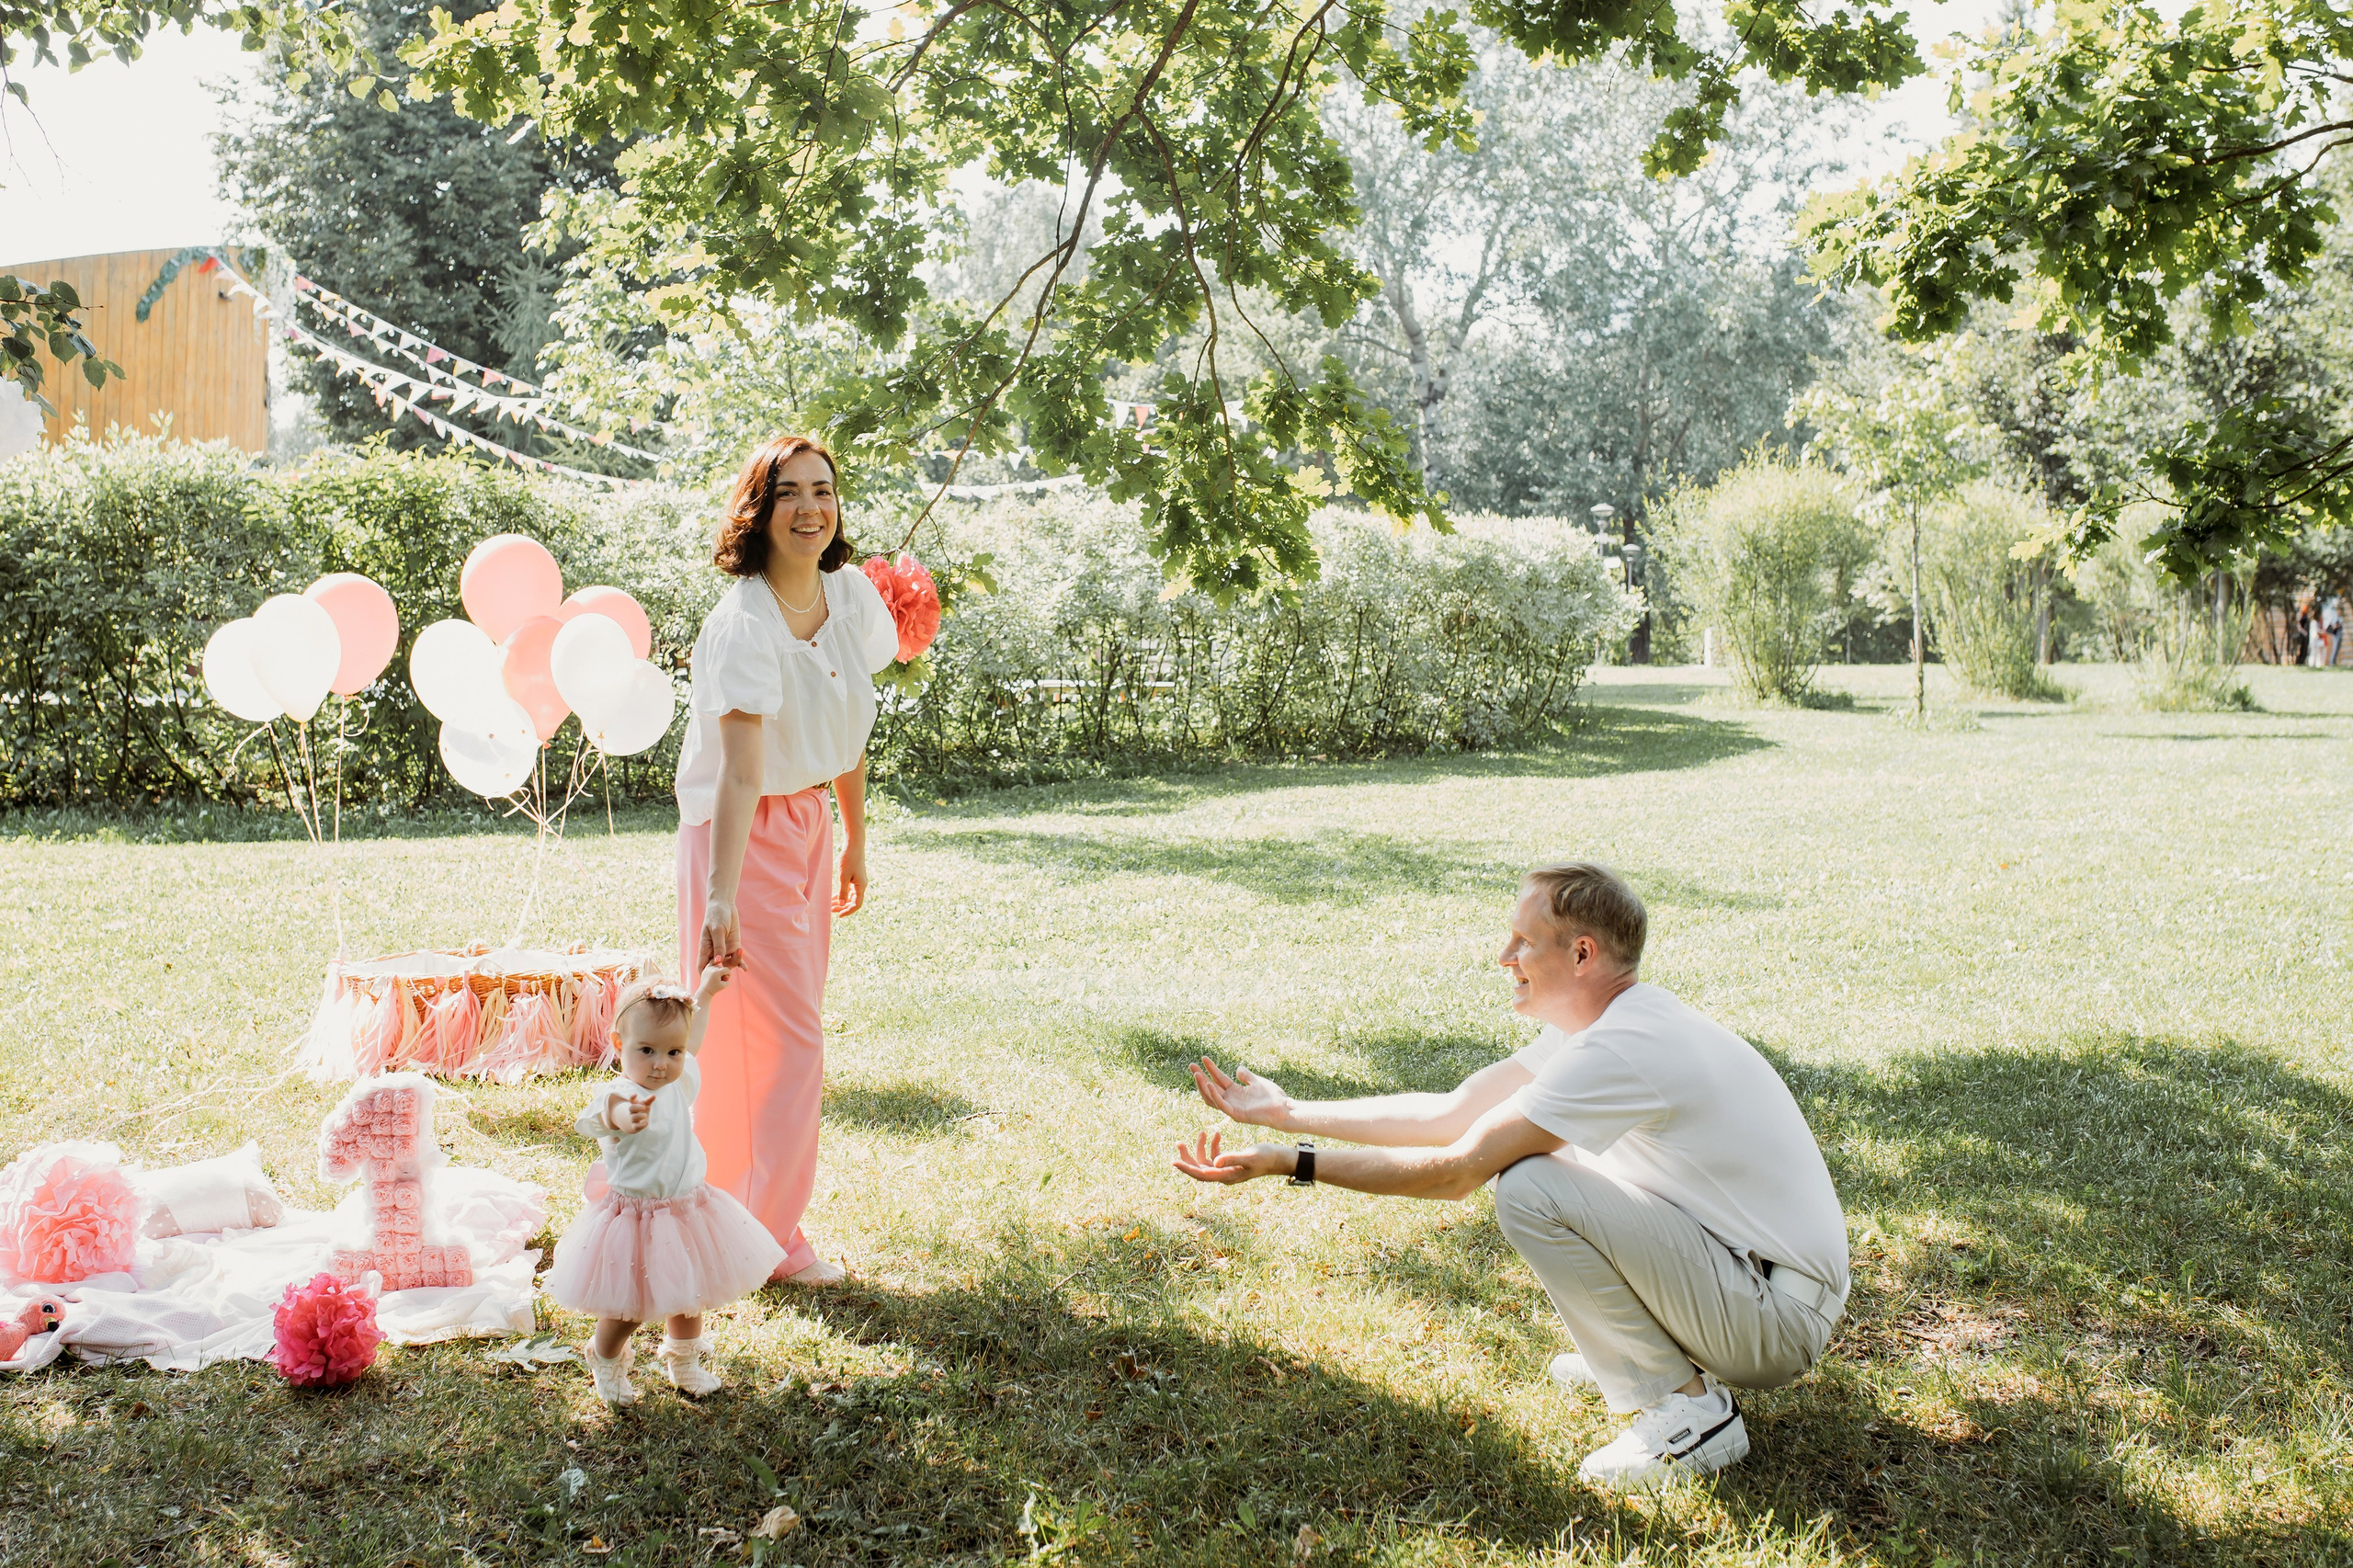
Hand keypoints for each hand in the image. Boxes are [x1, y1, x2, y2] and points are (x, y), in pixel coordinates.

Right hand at [614, 1093, 652, 1133]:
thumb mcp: (646, 1104)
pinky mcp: (635, 1126)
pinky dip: (642, 1124)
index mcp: (635, 1105)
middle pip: (631, 1108)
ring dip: (640, 1116)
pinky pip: (636, 1126)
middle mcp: (632, 1112)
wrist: (639, 1123)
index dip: (632, 1097)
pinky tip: (646, 1122)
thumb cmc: (643, 1111)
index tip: (635, 1094)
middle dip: (637, 1107)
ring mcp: (633, 1119)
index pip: (631, 1100)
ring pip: (633, 1117)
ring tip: (645, 1115)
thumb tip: (654, 1095)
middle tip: (644, 1107)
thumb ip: (649, 1100)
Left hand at [694, 965, 735, 1005]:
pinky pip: (711, 963)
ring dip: (718, 970)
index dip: (728, 974)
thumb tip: (727, 971)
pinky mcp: (705, 969)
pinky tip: (714, 971)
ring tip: (717, 977)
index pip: (727, 970)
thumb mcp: (725, 984)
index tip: (726, 979)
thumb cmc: (715, 988)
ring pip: (717, 966)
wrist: (705, 991)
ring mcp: (708, 968)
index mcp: (717, 972)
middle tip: (721, 979)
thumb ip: (729, 977)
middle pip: (722, 968)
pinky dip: (714, 966)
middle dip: (723, 973)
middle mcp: (712, 969)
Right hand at [700, 897, 741, 970]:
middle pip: (717, 968)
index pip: (702, 966)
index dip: (706, 974)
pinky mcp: (733, 946)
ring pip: (728, 964)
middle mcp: (714, 951)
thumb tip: (718, 961)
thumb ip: (718, 946)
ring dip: (734, 963)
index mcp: (705, 948)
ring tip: (739, 952)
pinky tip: (745, 968)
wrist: (725, 905)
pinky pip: (736, 958)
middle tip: (730, 969)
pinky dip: (740, 963)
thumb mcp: (717, 930)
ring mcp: (725, 949)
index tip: (713, 976)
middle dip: (722, 972)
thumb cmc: (716, 915)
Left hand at [833, 841, 868, 916]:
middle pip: (853, 902)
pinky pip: (849, 890)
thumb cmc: (849, 860)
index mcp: (861, 886)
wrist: (854, 846)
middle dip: (843, 907)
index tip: (839, 915)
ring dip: (842, 901)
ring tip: (830, 905)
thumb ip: (843, 892)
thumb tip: (842, 905)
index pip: (856, 904)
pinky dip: (842, 894)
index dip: (848, 911)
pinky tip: (834, 897)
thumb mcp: (844, 877)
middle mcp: (861, 885)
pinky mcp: (854, 878)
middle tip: (831, 910)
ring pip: (850, 896)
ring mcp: (858, 882)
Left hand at [1172, 1131, 1287, 1185]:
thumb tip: (1214, 1163)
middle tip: (1179, 1143)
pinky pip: (1215, 1155)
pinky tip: (1217, 1134)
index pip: (1201, 1174)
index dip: (1187, 1168)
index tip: (1174, 1162)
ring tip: (1203, 1132)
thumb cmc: (1267, 1157)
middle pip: (1199, 1169)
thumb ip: (1232, 1158)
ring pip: (1206, 1161)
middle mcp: (1224, 1175)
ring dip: (1201, 1147)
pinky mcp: (1230, 1163)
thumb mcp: (1249, 1156)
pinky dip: (1213, 1145)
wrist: (1279, 1158)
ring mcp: (1226, 1169)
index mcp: (1226, 1176)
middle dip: (1188, 1157)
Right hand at [1191, 1058, 1290, 1130]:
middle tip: (1191, 1065)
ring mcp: (1233, 1108)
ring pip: (1212, 1098)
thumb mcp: (1257, 1081)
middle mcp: (1231, 1100)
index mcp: (1235, 1092)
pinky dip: (1214, 1095)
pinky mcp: (1236, 1115)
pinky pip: (1222, 1105)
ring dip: (1203, 1086)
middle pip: (1211, 1088)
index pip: (1219, 1079)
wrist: (1284, 1109)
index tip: (1203, 1058)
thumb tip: (1237, 1068)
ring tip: (1197, 1074)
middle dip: (1200, 1077)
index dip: (1211, 1069)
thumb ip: (1246, 1076)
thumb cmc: (1273, 1097)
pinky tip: (1209, 1084)